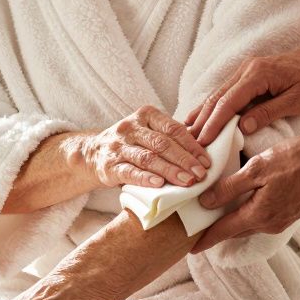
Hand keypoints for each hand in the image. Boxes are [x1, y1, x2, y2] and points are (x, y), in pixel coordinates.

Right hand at [83, 105, 211, 188]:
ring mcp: (118, 146)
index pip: (173, 129)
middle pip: (162, 143)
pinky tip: (159, 184)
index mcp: (145, 115)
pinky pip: (129, 171)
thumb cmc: (131, 144)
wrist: (92, 153)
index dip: (192, 146)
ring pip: (148, 158)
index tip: (206, 162)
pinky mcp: (109, 165)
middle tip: (200, 175)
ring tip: (187, 182)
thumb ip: (171, 137)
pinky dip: (145, 178)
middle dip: (184, 160)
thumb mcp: (149, 132)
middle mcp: (130, 127)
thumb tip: (205, 151)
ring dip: (170, 171)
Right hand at [185, 44, 299, 144]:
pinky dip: (212, 106)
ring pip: (217, 93)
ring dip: (202, 113)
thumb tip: (243, 128)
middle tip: (188, 142)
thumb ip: (268, 113)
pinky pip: (225, 92)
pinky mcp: (248, 74)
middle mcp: (246, 69)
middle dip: (201, 120)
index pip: (228, 103)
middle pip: (217, 97)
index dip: (213, 124)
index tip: (202, 142)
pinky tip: (202, 117)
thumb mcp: (298, 101)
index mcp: (258, 75)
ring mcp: (245, 70)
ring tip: (187, 133)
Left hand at [189, 133, 299, 253]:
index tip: (189, 248)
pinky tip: (241, 202)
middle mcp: (270, 223)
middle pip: (235, 231)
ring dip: (231, 222)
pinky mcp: (290, 212)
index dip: (205, 239)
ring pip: (248, 224)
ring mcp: (282, 220)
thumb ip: (230, 187)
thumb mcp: (258, 168)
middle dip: (216, 231)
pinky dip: (246, 213)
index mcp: (259, 215)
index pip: (223, 232)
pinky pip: (261, 218)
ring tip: (214, 215)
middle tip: (196, 229)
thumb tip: (205, 203)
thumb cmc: (298, 160)